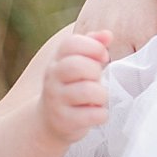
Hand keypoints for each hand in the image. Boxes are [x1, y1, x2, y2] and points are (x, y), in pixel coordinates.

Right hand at [38, 30, 111, 144]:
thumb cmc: (73, 87)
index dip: (93, 46)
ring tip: (99, 99)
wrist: (49, 122)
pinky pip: (92, 115)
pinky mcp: (64, 121)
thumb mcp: (79, 64)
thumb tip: (107, 34)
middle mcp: (52, 78)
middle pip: (76, 65)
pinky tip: (97, 113)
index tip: (103, 57)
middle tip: (98, 80)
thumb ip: (93, 46)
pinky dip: (101, 114)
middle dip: (95, 71)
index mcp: (58, 60)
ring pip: (87, 91)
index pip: (71, 43)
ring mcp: (56, 100)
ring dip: (101, 95)